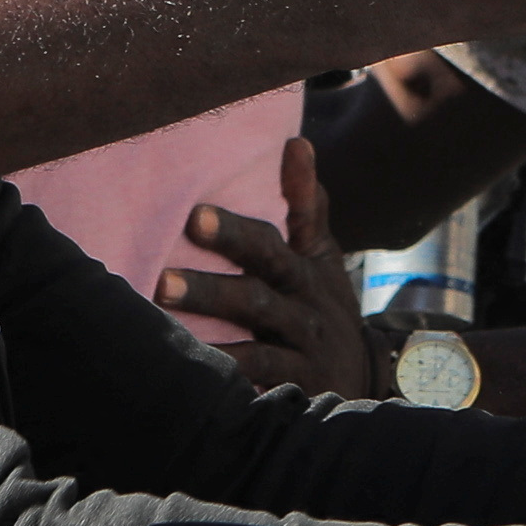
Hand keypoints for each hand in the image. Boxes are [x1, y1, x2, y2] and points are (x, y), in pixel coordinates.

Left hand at [163, 138, 376, 394]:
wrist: (363, 376)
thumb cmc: (322, 303)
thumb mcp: (323, 255)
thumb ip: (307, 204)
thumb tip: (296, 141)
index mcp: (303, 268)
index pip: (270, 243)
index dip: (236, 230)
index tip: (194, 217)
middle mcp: (303, 305)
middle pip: (257, 289)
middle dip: (210, 285)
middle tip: (162, 279)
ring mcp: (300, 347)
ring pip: (255, 332)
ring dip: (212, 324)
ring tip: (167, 315)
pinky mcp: (296, 384)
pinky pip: (260, 376)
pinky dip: (229, 371)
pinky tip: (191, 369)